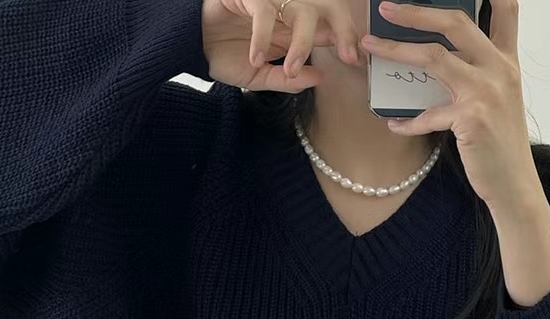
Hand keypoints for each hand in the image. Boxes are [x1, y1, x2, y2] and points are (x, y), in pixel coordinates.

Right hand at [202, 0, 364, 92]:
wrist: (192, 44)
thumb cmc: (224, 56)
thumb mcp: (258, 77)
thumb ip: (286, 79)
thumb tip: (318, 78)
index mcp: (292, 30)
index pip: (325, 30)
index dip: (343, 42)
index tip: (357, 60)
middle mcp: (285, 12)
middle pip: (322, 11)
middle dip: (340, 30)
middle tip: (349, 54)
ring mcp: (268, 2)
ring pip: (298, 11)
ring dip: (301, 42)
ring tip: (291, 68)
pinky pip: (263, 12)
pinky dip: (262, 37)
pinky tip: (255, 58)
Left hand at [360, 0, 538, 208]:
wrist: (514, 183)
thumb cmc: (500, 144)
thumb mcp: (500, 99)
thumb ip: (480, 72)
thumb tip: (441, 57)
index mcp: (507, 60)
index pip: (505, 9)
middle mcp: (499, 69)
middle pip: (455, 23)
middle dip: (417, 13)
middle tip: (386, 8)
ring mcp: (485, 92)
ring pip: (434, 58)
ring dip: (396, 51)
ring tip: (370, 47)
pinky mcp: (471, 119)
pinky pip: (427, 115)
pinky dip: (407, 122)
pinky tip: (394, 124)